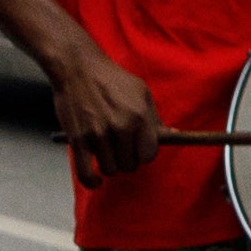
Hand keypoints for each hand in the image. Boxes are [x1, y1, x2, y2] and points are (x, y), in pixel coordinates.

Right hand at [50, 45, 164, 184]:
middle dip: (128, 160)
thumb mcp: (142, 93)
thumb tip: (173, 135)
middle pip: (130, 164)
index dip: (145, 154)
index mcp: (139, 117)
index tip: (139, 149)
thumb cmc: (112, 80)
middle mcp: (120, 128)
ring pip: (111, 170)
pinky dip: (92, 182)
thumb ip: (154, 118)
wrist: (78, 69)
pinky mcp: (77, 140)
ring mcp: (98, 135)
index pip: (149, 154)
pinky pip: (86, 174)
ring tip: (108, 153)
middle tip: (121, 149)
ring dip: (110, 165)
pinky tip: (96, 181)